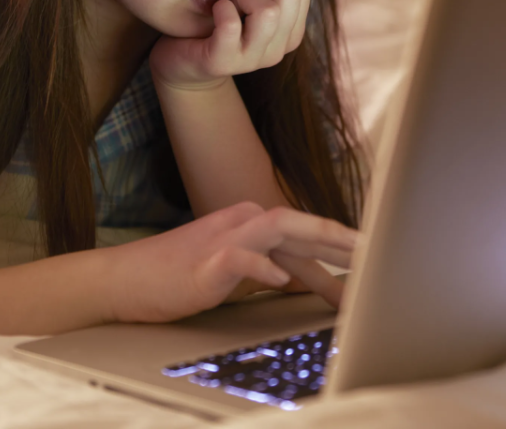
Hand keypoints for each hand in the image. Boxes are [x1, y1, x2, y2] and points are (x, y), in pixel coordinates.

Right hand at [102, 201, 358, 323]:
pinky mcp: (205, 261)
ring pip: (281, 230)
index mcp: (249, 222)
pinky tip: (282, 283)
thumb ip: (268, 269)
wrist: (124, 280)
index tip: (373, 259)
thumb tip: (308, 281)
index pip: (305, 232)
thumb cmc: (176, 277)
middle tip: (381, 256)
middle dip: (344, 240)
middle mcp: (242, 222)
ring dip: (320, 247)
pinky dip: (262, 268)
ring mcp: (224, 238)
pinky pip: (240, 258)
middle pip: (303, 224)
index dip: (341, 245)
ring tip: (353, 261)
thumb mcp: (232, 272)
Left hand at [150, 0, 311, 89]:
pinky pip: (231, 25)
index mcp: (291, 33)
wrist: (184, 64)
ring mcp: (252, 59)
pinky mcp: (223, 62)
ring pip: (268, 11)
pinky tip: (214, 11)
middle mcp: (278, 49)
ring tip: (228, 3)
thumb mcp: (251, 5)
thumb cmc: (218, 23)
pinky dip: (220, 9)